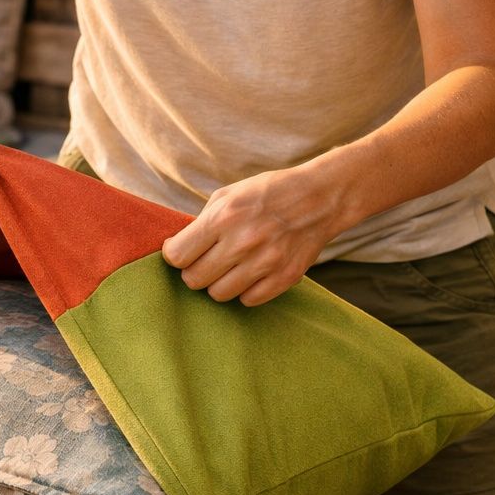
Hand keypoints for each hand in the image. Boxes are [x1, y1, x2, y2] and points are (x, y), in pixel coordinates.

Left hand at [161, 165, 347, 306]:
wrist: (320, 197)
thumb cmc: (267, 193)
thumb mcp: (228, 195)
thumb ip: (201, 223)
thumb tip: (177, 250)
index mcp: (224, 217)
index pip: (178, 256)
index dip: (175, 256)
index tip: (181, 252)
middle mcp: (243, 242)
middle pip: (194, 280)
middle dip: (195, 271)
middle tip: (206, 260)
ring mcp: (266, 262)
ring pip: (219, 294)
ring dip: (219, 283)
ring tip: (229, 267)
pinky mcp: (285, 278)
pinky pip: (248, 300)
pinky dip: (245, 290)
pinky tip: (250, 273)